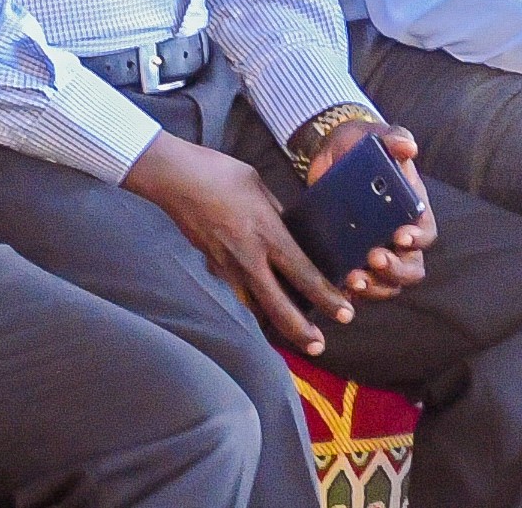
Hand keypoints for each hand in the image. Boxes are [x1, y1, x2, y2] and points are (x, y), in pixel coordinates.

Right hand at [121, 135, 359, 351]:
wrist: (175, 179)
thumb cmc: (220, 174)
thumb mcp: (261, 188)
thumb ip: (277, 213)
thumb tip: (291, 228)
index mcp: (268, 234)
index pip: (304, 274)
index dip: (326, 298)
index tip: (345, 313)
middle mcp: (249, 257)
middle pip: (278, 305)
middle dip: (300, 330)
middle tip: (319, 347)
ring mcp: (227, 265)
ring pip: (256, 304)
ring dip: (275, 320)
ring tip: (295, 334)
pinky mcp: (212, 265)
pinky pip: (238, 289)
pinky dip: (253, 300)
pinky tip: (262, 302)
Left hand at [293, 116, 435, 302]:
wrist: (330, 156)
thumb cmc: (361, 145)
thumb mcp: (374, 136)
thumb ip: (393, 138)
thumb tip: (408, 147)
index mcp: (412, 209)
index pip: (426, 232)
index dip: (418, 239)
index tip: (400, 235)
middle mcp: (398, 236)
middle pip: (411, 267)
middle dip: (395, 269)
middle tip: (373, 259)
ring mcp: (377, 251)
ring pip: (389, 284)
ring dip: (375, 286)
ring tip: (353, 278)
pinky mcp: (352, 260)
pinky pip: (360, 288)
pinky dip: (352, 294)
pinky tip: (338, 289)